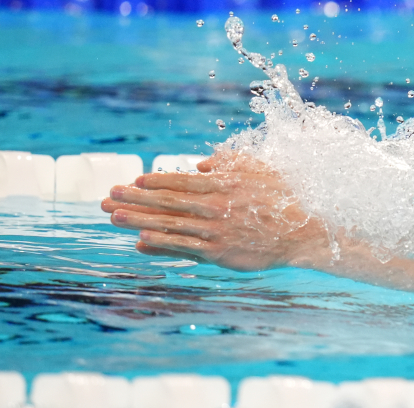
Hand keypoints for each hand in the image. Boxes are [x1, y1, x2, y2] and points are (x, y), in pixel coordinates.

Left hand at [101, 153, 327, 271]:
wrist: (304, 232)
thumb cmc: (284, 198)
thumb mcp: (260, 169)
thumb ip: (229, 162)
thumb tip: (200, 164)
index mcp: (225, 183)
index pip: (181, 180)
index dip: (155, 181)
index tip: (134, 180)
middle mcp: (215, 206)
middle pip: (167, 201)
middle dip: (134, 198)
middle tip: (108, 196)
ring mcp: (215, 230)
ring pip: (169, 224)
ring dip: (138, 220)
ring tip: (114, 217)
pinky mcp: (219, 252)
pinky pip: (183, 247)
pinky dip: (160, 244)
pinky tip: (140, 241)